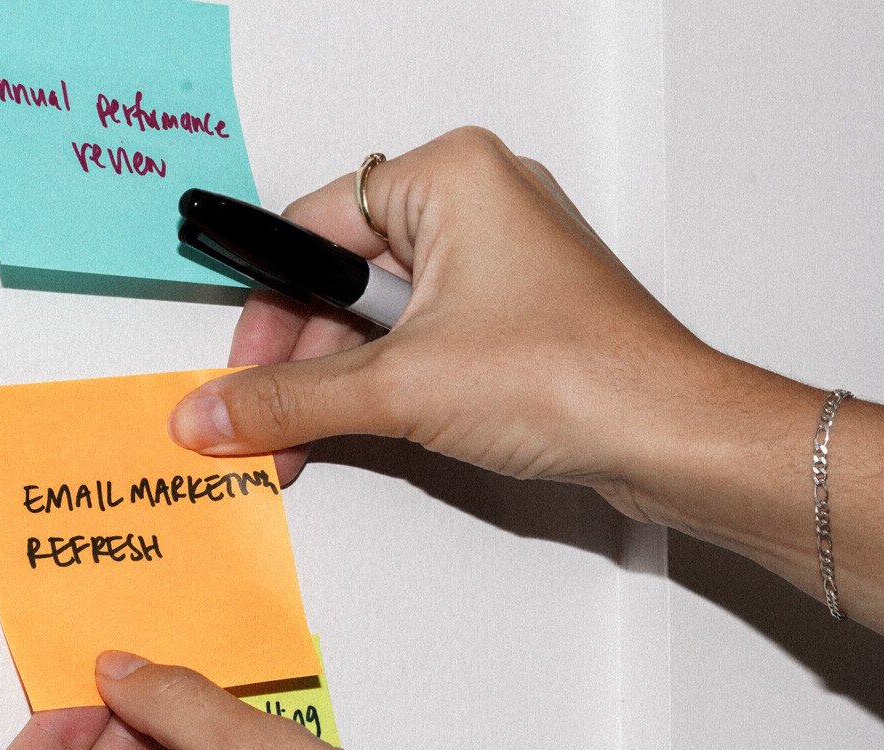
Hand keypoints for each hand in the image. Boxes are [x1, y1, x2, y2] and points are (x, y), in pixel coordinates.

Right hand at [169, 127, 768, 524]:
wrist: (668, 438)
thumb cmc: (577, 376)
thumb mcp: (398, 388)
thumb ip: (289, 400)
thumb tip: (214, 411)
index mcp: (451, 176)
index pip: (311, 228)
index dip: (265, 306)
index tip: (235, 364)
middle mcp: (479, 202)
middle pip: (341, 276)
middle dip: (299, 357)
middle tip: (263, 417)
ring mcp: (501, 259)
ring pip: (380, 314)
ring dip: (340, 381)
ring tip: (312, 439)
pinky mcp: (515, 314)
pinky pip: (421, 336)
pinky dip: (387, 383)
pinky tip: (367, 428)